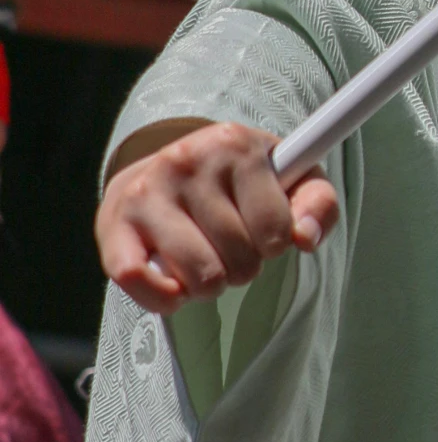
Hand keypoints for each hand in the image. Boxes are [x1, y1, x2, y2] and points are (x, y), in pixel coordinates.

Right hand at [95, 122, 339, 314]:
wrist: (159, 169)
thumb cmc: (237, 183)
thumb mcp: (290, 178)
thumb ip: (318, 204)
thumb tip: (306, 238)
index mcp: (235, 144)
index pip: (277, 231)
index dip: (276, 245)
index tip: (264, 232)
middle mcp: (187, 160)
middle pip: (240, 260)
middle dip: (242, 267)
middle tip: (228, 246)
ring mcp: (147, 192)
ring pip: (201, 276)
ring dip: (209, 285)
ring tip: (204, 259)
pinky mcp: (114, 226)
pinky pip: (137, 278)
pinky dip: (164, 297)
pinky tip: (174, 285)